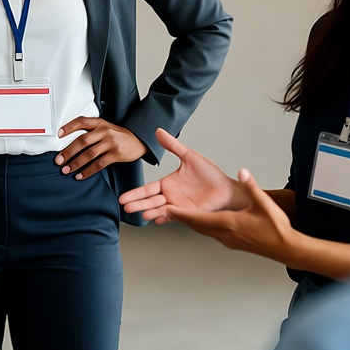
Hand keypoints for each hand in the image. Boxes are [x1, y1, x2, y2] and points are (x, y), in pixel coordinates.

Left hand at [55, 117, 147, 180]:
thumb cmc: (118, 135)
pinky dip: (88, 171)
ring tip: (67, 170)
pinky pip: (99, 164)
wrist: (138, 140)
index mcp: (100, 123)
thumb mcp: (105, 127)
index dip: (69, 127)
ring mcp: (111, 143)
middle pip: (82, 141)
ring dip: (76, 163)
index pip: (81, 122)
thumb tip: (70, 143)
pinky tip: (80, 175)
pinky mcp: (116, 154)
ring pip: (89, 154)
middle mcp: (104, 131)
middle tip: (59, 160)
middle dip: (68, 152)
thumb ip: (91, 132)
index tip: (58, 134)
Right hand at [119, 128, 249, 221]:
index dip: (135, 193)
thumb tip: (158, 131)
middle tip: (126, 207)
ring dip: (151, 212)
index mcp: (168, 184)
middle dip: (138, 204)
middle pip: (150, 201)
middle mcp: (171, 196)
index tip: (122, 197)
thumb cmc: (210, 174)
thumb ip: (172, 146)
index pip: (147, 189)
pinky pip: (175, 216)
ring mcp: (179, 206)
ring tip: (142, 214)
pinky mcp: (190, 214)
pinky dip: (166, 218)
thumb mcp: (189, 156)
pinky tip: (157, 218)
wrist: (227, 187)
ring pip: (160, 210)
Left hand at [167, 168, 296, 263]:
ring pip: (202, 230)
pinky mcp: (232, 243)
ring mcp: (227, 240)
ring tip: (178, 214)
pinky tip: (201, 221)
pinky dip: (201, 226)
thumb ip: (251, 186)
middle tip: (164, 211)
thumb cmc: (276, 228)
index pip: (198, 218)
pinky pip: (211, 233)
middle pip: (195, 225)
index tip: (167, 209)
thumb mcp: (263, 204)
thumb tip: (242, 172)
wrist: (286, 248)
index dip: (181, 213)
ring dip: (190, 222)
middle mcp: (224, 234)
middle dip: (180, 217)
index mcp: (228, 223)